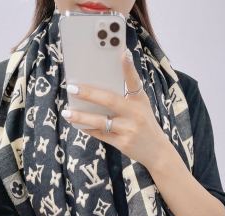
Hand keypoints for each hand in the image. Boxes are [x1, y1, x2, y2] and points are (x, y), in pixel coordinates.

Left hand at [61, 47, 167, 170]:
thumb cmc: (144, 125)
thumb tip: (97, 87)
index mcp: (140, 100)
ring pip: (101, 121)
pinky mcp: (123, 143)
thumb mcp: (141, 107)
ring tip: (67, 112)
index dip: (129, 67)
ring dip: (81, 116)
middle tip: (72, 88)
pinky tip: (78, 124)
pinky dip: (88, 129)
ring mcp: (129, 129)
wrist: (157, 152)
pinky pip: (101, 134)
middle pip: (109, 100)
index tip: (123, 53)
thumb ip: (125, 97)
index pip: (134, 81)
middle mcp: (135, 114)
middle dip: (89, 93)